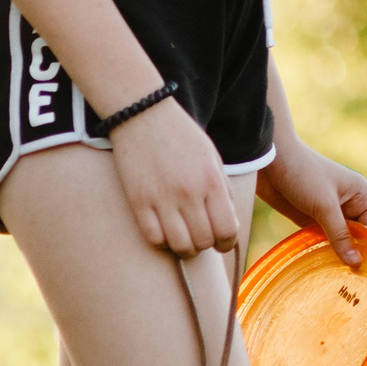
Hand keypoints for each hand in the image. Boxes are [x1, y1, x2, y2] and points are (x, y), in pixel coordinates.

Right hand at [109, 99, 241, 257]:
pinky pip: (153, 238)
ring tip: (185, 242)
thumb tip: (228, 221)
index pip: (227, 229)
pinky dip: (162, 242)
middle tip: (203, 239)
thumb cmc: (181, 135)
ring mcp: (161, 199)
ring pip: (179, 246)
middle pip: (204, 240)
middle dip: (207, 245)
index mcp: (211, 181)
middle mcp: (189, 193)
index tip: (223, 243)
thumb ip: (222, 189)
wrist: (144, 115)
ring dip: (185, 249)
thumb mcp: (212, 157)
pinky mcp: (138, 202)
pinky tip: (165, 234)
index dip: (227, 242)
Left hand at [258, 138, 366, 266]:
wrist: (269, 161)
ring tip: (336, 278)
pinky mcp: (312, 219)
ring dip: (338, 254)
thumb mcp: (324, 206)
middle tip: (351, 281)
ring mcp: (330, 212)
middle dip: (356, 254)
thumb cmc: (303, 176)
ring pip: (341, 240)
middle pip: (360, 236)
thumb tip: (356, 262)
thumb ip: (340, 235)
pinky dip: (324, 251)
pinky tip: (321, 267)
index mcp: (361, 195)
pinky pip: (324, 239)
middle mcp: (349, 204)